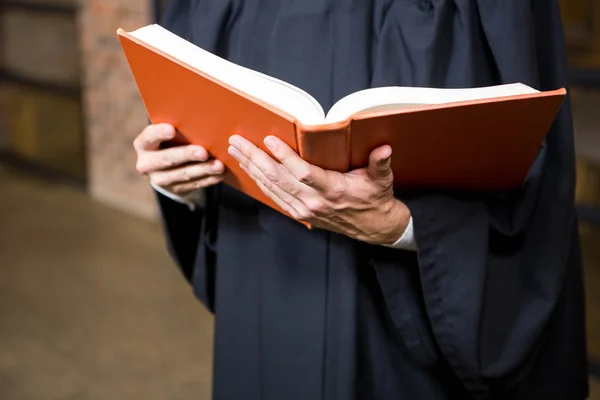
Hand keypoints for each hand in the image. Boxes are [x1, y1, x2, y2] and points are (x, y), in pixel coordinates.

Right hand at [134, 123, 224, 195]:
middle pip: (167, 159)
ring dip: (202, 170)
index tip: (172, 129)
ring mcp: (159, 179)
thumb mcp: (170, 134)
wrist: (167, 167)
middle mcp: (146, 164)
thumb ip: (179, 128)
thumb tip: (201, 119)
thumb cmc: (172, 140)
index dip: (159, 133)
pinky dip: (208, 180)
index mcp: (143, 145)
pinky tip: (219, 175)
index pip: (149, 137)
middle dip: (187, 155)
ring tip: (219, 166)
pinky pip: (193, 185)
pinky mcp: (174, 190)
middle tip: (203, 152)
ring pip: (182, 175)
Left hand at [228, 135, 409, 244]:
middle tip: (237, 141)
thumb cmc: (375, 198)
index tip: (269, 140)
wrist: (373, 226)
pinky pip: (274, 197)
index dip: (285, 157)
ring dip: (251, 168)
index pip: (303, 173)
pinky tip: (249, 169)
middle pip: (278, 179)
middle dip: (255, 159)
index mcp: (333, 190)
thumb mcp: (381, 179)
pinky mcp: (299, 214)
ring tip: (236, 151)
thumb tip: (384, 149)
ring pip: (271, 188)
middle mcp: (314, 202)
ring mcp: (304, 210)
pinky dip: (259, 182)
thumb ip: (380, 163)